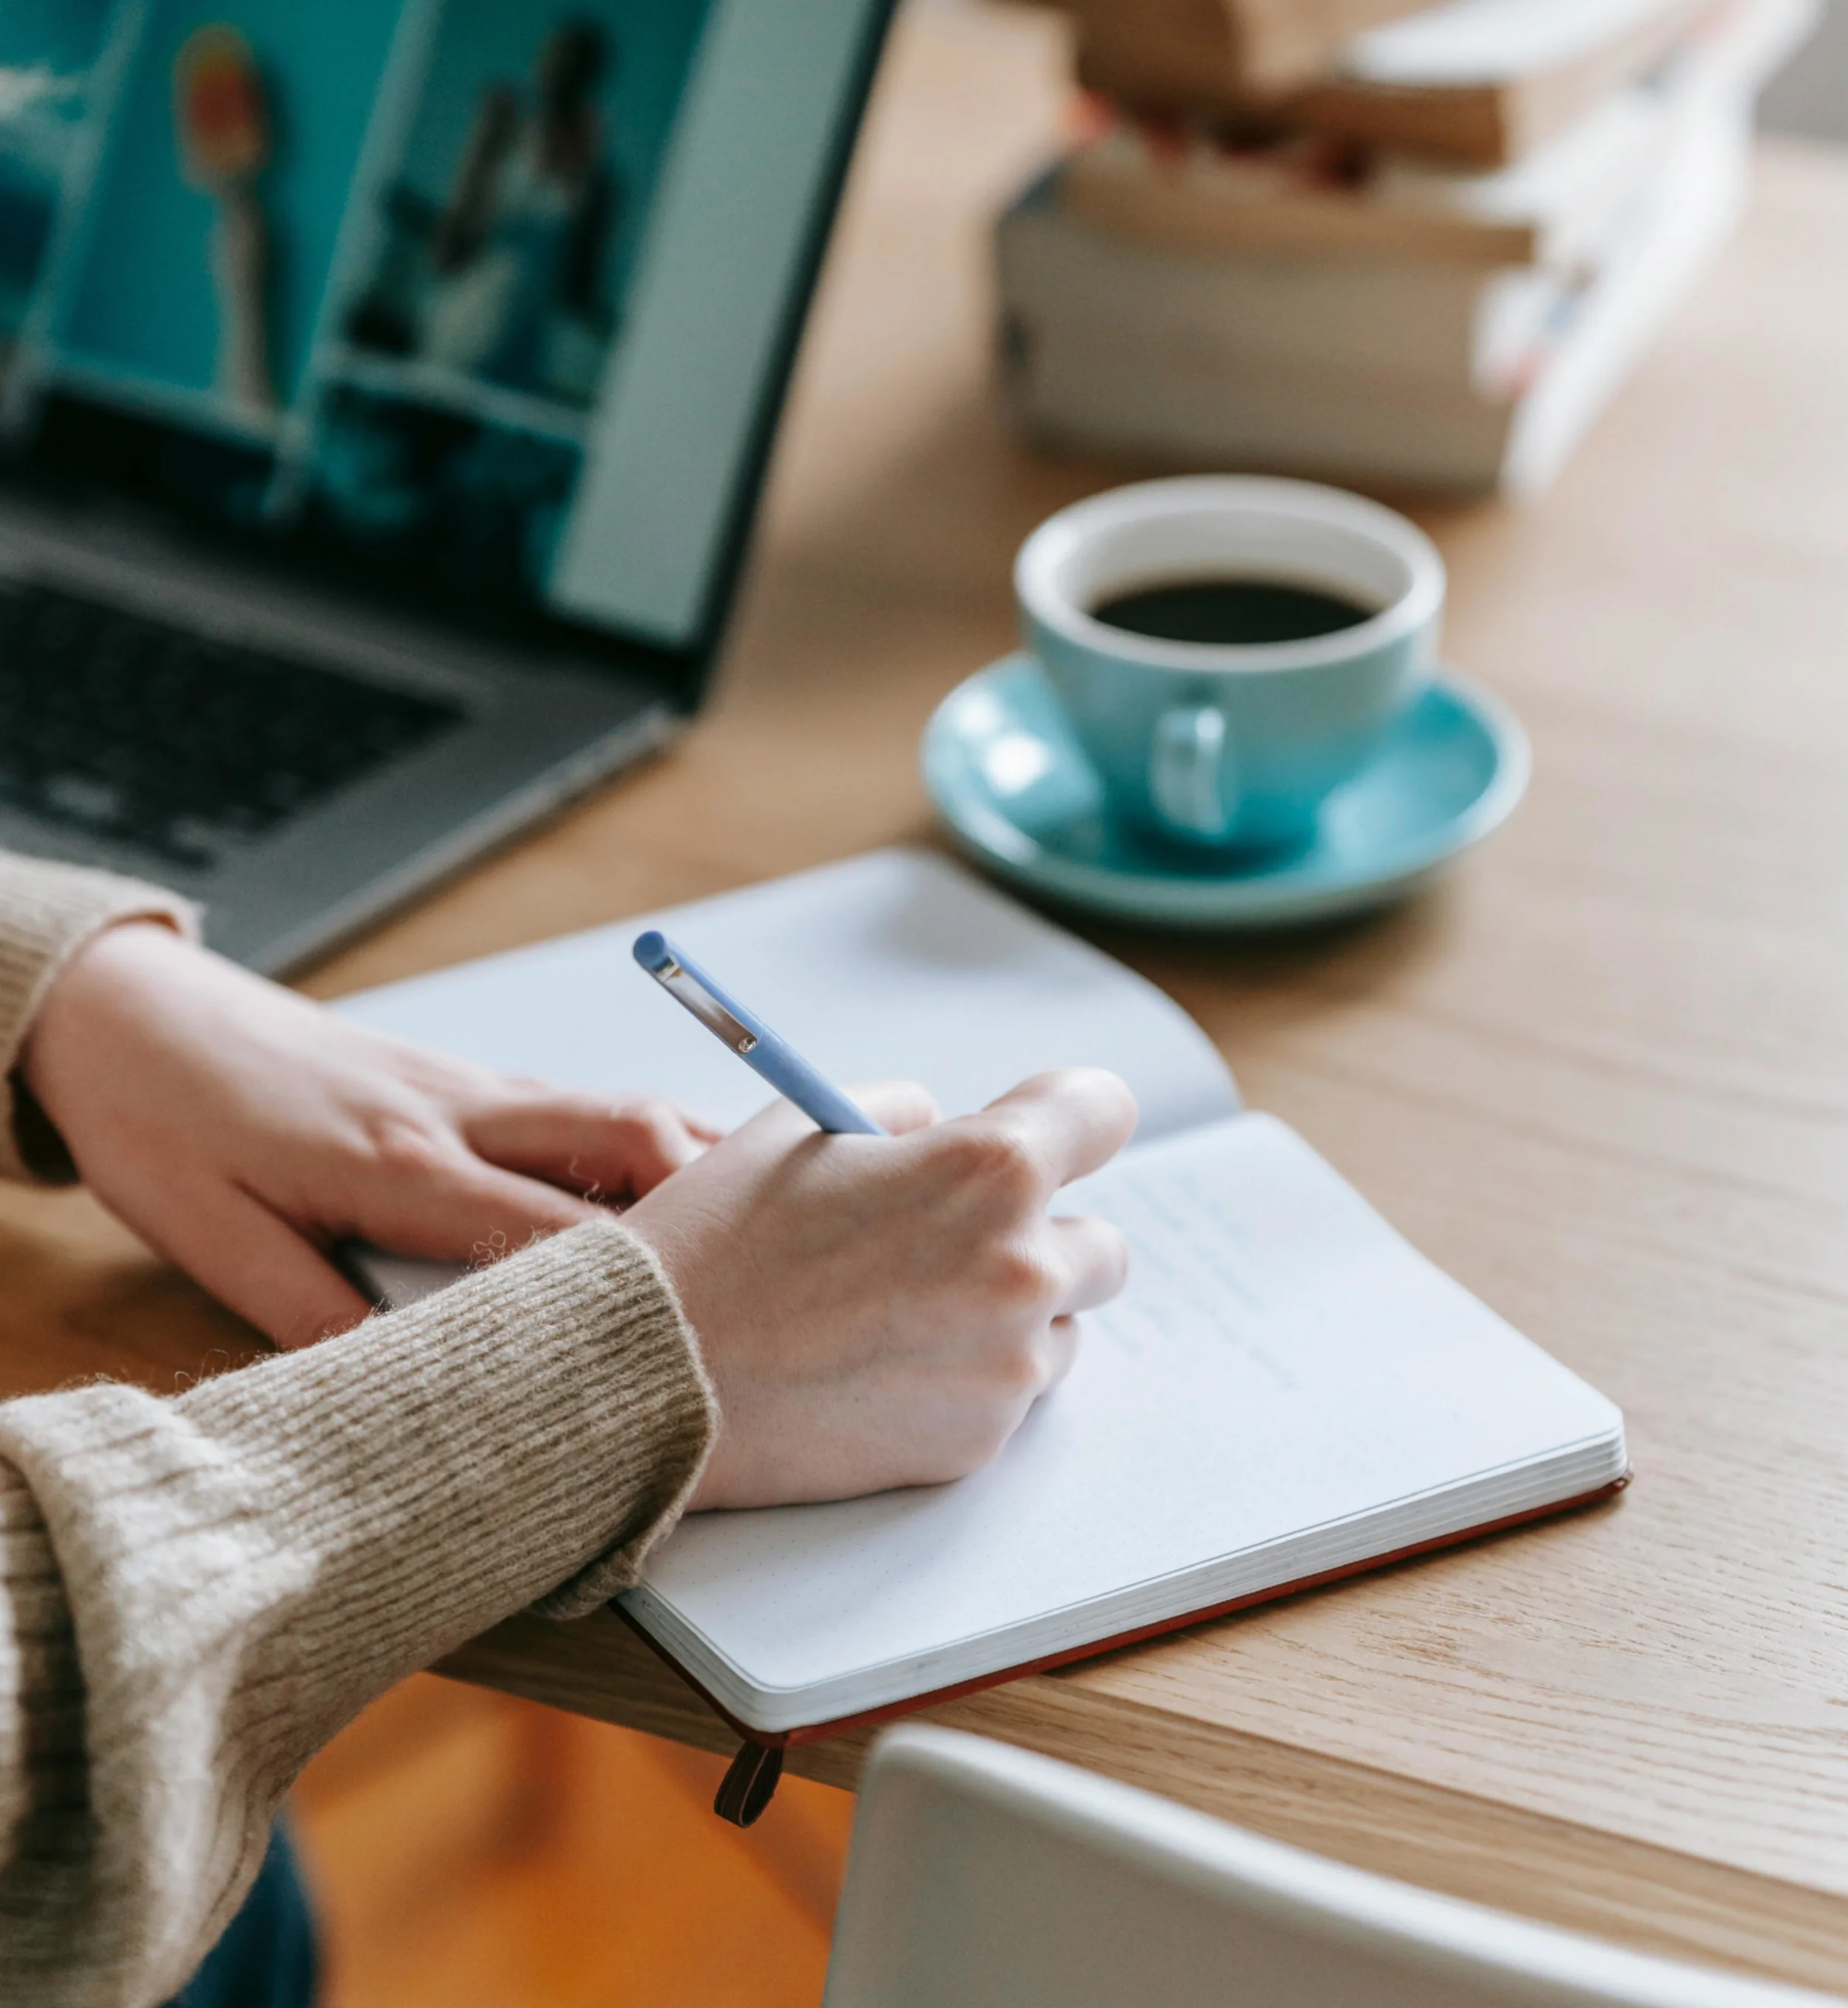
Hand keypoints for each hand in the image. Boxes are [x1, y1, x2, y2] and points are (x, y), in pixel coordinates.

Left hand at [19, 922, 715, 1348]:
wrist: (139, 1019)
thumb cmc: (169, 1126)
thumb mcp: (215, 1238)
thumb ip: (316, 1315)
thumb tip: (414, 1383)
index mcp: (398, 1160)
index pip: (554, 1225)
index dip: (641, 1273)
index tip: (708, 1320)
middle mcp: (457, 1109)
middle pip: (625, 1134)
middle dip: (714, 1189)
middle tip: (786, 1251)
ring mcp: (470, 1082)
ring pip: (619, 1107)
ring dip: (697, 1151)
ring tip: (770, 1210)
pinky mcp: (466, 1075)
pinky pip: (584, 1103)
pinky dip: (652, 1133)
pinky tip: (684, 1166)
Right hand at [624, 1068, 1135, 1509]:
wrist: (650, 1379)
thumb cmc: (716, 1242)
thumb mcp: (802, 1127)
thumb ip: (899, 1113)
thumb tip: (942, 1128)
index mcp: (989, 1170)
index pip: (1102, 1112)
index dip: (1069, 1113)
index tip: (1047, 1128)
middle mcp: (1021, 1269)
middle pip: (1102, 1243)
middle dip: (1043, 1233)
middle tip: (956, 1239)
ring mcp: (1005, 1366)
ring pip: (1060, 1327)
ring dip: (1011, 1313)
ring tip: (903, 1309)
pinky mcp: (977, 1441)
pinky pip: (1008, 1394)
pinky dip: (965, 1376)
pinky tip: (880, 1363)